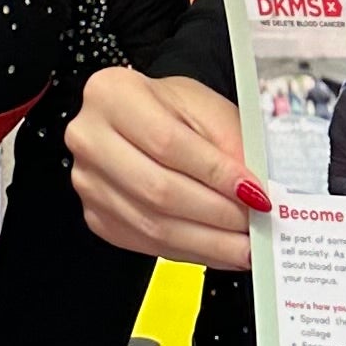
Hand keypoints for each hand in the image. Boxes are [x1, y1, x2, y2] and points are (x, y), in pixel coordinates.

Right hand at [66, 64, 263, 269]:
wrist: (141, 121)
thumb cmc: (172, 109)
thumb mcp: (206, 108)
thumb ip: (230, 144)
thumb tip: (255, 192)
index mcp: (112, 95)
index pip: (167, 142)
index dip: (215, 173)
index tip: (255, 192)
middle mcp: (89, 139)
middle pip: (158, 189)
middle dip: (216, 213)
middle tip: (256, 222)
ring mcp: (89, 183)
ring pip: (154, 224)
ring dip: (208, 241)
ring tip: (247, 245)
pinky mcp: (98, 217)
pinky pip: (149, 244)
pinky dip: (192, 251)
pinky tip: (221, 249)